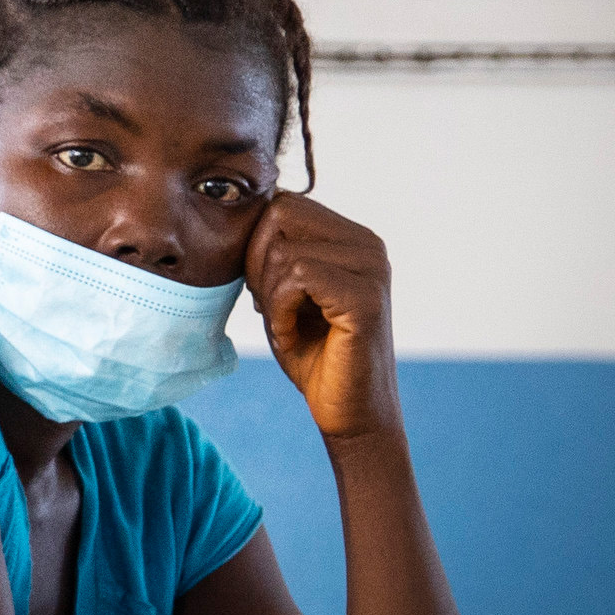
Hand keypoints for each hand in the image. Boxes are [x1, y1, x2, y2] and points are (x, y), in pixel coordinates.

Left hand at [245, 195, 402, 442]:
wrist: (346, 410)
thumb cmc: (311, 353)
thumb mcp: (283, 293)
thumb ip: (272, 253)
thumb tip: (241, 214)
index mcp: (351, 237)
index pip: (282, 204)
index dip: (256, 246)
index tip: (267, 292)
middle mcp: (368, 244)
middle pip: (279, 215)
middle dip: (258, 265)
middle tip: (274, 309)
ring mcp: (372, 268)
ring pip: (284, 252)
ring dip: (270, 297)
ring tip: (289, 326)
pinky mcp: (366, 298)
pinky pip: (297, 278)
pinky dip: (280, 312)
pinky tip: (294, 336)